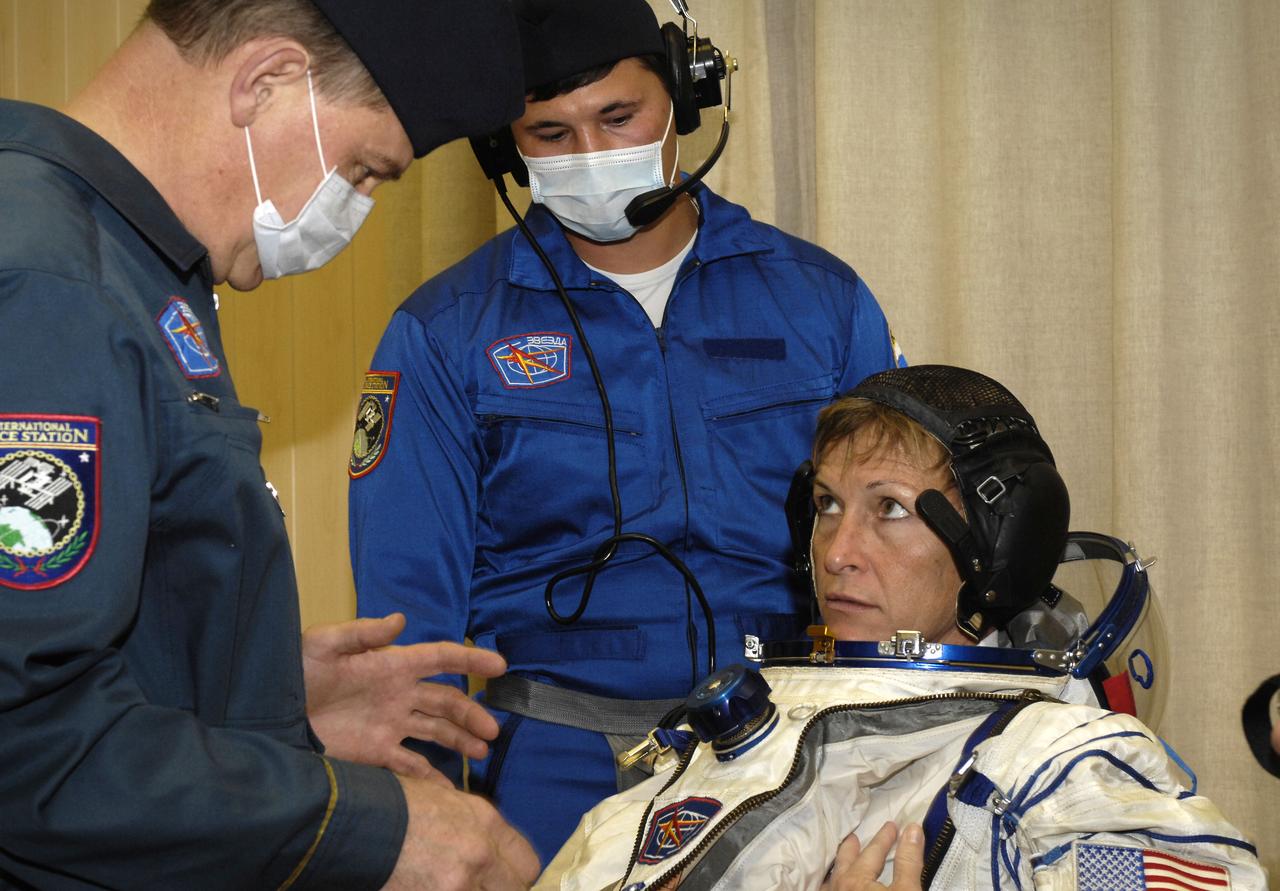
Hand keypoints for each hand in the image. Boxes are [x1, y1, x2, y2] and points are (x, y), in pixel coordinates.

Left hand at [302, 613, 506, 780]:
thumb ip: (362, 633)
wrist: (266, 717)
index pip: (440, 659)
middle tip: (493, 729)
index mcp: (391, 666)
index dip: (470, 660)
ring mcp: (388, 725)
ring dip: (460, 740)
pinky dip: (432, 777)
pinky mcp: (374, 753)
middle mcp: (398, 695)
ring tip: (482, 752)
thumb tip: (401, 620)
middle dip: (472, 713)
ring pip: (436, 731)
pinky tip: (450, 790)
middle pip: (446, 701)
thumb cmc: (294, 673)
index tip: (500, 666)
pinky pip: (410, 765)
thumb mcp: (323, 644)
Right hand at [383, 778, 539, 890]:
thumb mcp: (446, 801)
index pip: (527, 861)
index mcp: (486, 822)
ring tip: (454, 883)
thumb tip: (490, 851)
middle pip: (516, 888)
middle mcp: (481, 853)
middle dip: (503, 888)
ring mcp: (459, 882)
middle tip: (484, 886)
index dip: (518, 875)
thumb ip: (476, 827)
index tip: (508, 880)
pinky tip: (432, 888)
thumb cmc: (396, 805)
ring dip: (475, 890)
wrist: (358, 822)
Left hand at [822, 821, 923, 890]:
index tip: (891, 825)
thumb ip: (908, 862)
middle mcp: (839, 888)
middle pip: (845, 862)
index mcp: (856, 879)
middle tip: (853, 838)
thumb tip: (913, 829)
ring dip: (839, 868)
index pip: (873, 851)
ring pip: (833, 880)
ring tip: (841, 862)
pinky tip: (833, 885)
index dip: (884, 838)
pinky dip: (830, 884)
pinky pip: (826, 890)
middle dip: (851, 849)